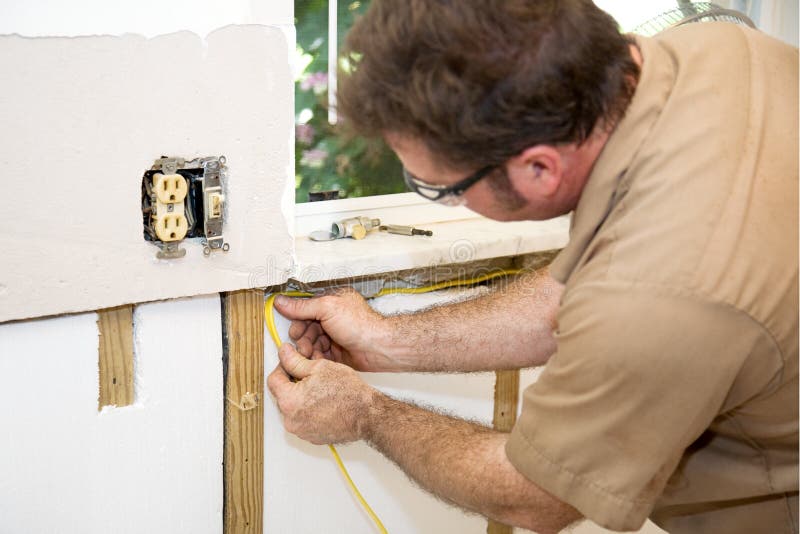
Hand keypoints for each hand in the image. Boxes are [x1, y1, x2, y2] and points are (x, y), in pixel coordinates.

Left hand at [267, 342, 375, 444]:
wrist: (366, 415)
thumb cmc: (347, 392)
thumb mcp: (319, 368)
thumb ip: (295, 361)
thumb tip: (283, 353)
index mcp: (289, 401)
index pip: (273, 380)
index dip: (282, 367)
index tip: (291, 362)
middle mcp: (291, 421)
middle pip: (283, 395)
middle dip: (292, 383)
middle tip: (309, 375)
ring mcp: (301, 431)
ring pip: (293, 408)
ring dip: (301, 397)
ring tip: (320, 389)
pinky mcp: (312, 437)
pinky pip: (304, 420)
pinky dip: (309, 411)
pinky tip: (324, 402)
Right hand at [273, 288, 395, 371]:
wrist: (378, 347)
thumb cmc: (360, 325)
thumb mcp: (327, 308)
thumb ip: (302, 306)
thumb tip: (282, 302)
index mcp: (332, 303)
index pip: (306, 309)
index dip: (297, 320)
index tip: (293, 330)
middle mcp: (333, 318)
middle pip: (307, 328)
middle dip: (302, 337)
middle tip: (301, 344)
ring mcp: (335, 336)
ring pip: (312, 342)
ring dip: (308, 349)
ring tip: (308, 353)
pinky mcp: (337, 352)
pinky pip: (319, 355)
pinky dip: (316, 358)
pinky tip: (316, 360)